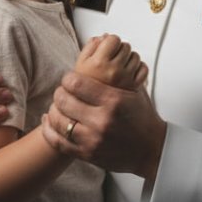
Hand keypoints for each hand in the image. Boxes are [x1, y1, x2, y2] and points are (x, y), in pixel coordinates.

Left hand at [41, 72, 166, 180]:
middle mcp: (101, 120)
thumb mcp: (134, 90)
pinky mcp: (87, 154)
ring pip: (57, 120)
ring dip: (54, 110)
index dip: (68, 78)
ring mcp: (92, 139)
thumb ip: (117, 73)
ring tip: (58, 105)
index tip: (70, 79)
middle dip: (60, 93)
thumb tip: (103, 47)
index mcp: (113, 101)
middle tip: (63, 92)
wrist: (152, 149)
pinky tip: (49, 121)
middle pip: (63, 100)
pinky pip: (58, 142)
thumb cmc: (143, 118)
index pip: (75, 83)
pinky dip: (49, 130)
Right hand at [73, 34, 146, 89]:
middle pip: (126, 46)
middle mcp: (114, 70)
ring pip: (136, 56)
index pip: (113, 39)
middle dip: (119, 50)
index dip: (110, 42)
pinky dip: (138, 68)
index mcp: (99, 63)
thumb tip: (104, 37)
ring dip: (129, 58)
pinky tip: (128, 73)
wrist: (93, 110)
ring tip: (119, 67)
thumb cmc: (86, 87)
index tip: (107, 48)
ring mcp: (126, 78)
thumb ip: (91, 47)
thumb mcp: (80, 65)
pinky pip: (143, 68)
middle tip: (112, 59)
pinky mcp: (135, 86)